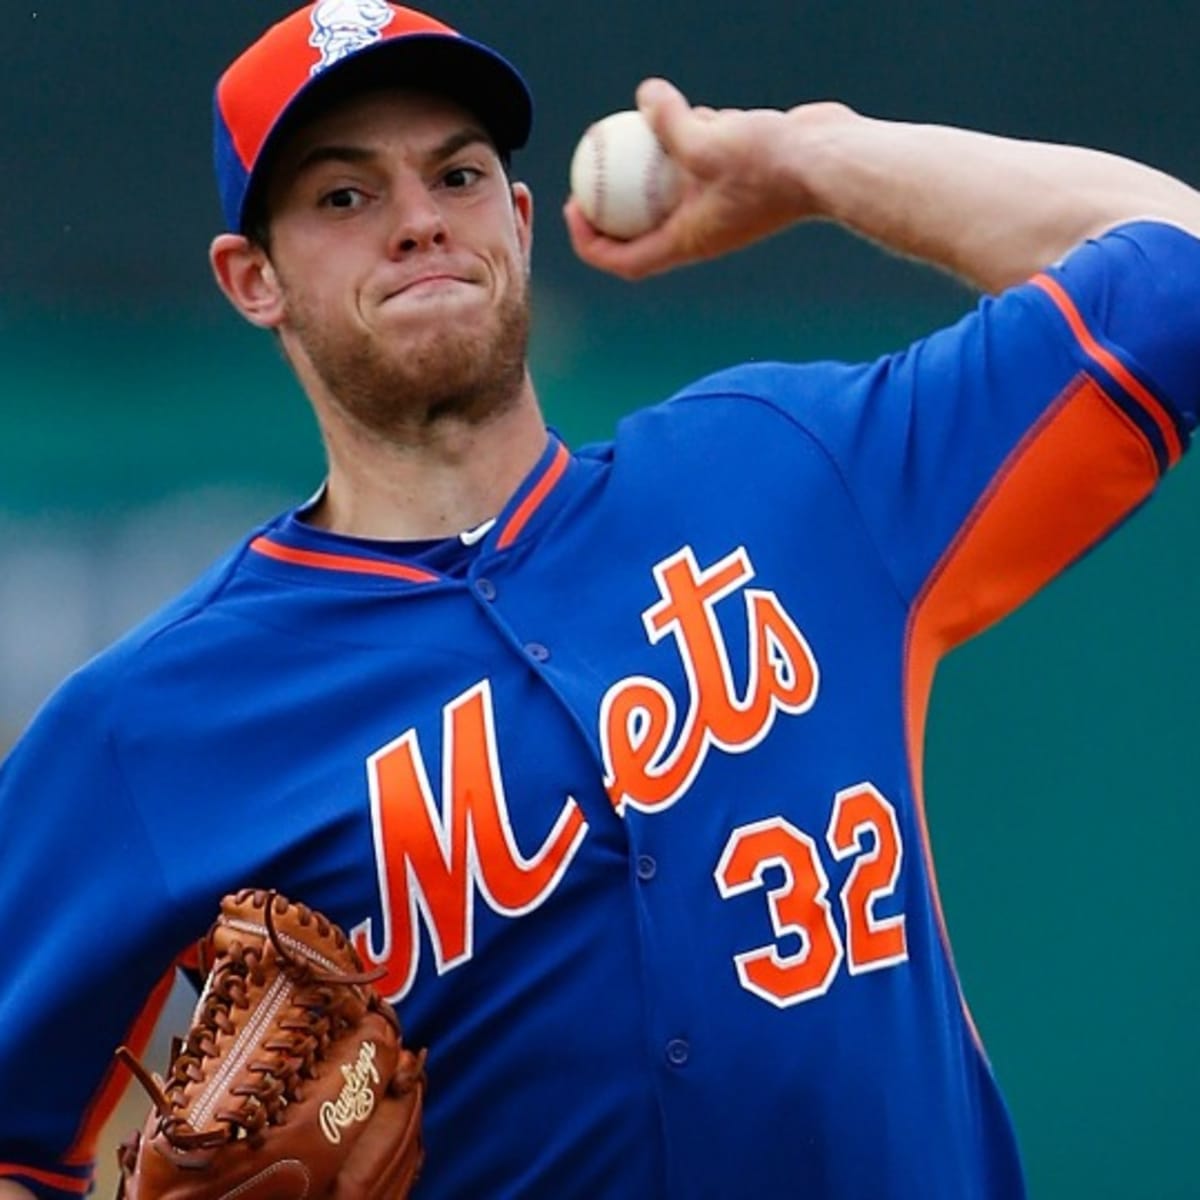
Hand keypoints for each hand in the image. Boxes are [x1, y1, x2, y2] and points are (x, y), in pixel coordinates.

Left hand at [564, 78, 837, 279]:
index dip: (590, 243)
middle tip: (588, 174)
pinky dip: (697, 141)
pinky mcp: (743, 182)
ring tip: (638, 130)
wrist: (830, 163)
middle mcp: (703, 232)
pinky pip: (707, 164)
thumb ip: (669, 121)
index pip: (625, 260)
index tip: (572, 210)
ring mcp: (725, 208)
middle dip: (611, 209)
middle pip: (643, 231)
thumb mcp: (707, 140)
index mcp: (688, 242)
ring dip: (656, 165)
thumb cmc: (769, 164)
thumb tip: (644, 96)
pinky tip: (698, 109)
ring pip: (677, 191)